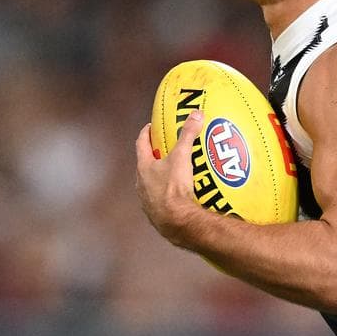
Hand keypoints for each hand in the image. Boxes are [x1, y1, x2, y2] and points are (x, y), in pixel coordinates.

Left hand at [135, 110, 205, 245]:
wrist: (175, 221)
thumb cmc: (173, 187)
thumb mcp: (182, 157)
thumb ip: (188, 135)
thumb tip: (196, 114)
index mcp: (143, 167)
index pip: (141, 145)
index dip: (146, 134)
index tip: (151, 127)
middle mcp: (141, 183)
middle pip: (144, 165)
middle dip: (154, 157)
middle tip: (165, 150)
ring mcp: (146, 200)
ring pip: (150, 184)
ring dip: (160, 178)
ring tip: (174, 174)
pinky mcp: (155, 214)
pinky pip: (160, 200)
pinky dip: (167, 195)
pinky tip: (180, 196)